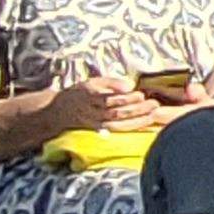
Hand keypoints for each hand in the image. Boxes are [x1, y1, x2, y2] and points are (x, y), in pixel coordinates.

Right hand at [51, 74, 167, 133]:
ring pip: (117, 124)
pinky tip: (145, 125)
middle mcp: (92, 112)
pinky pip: (116, 131)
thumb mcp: (93, 82)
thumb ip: (111, 82)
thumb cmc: (82, 93)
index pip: (109, 100)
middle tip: (154, 104)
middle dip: (137, 109)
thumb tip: (129, 85)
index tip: (141, 94)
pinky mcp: (98, 131)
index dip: (126, 98)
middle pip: (116, 113)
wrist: (59, 112)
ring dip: (137, 120)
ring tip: (153, 114)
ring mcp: (95, 124)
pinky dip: (131, 128)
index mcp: (90, 96)